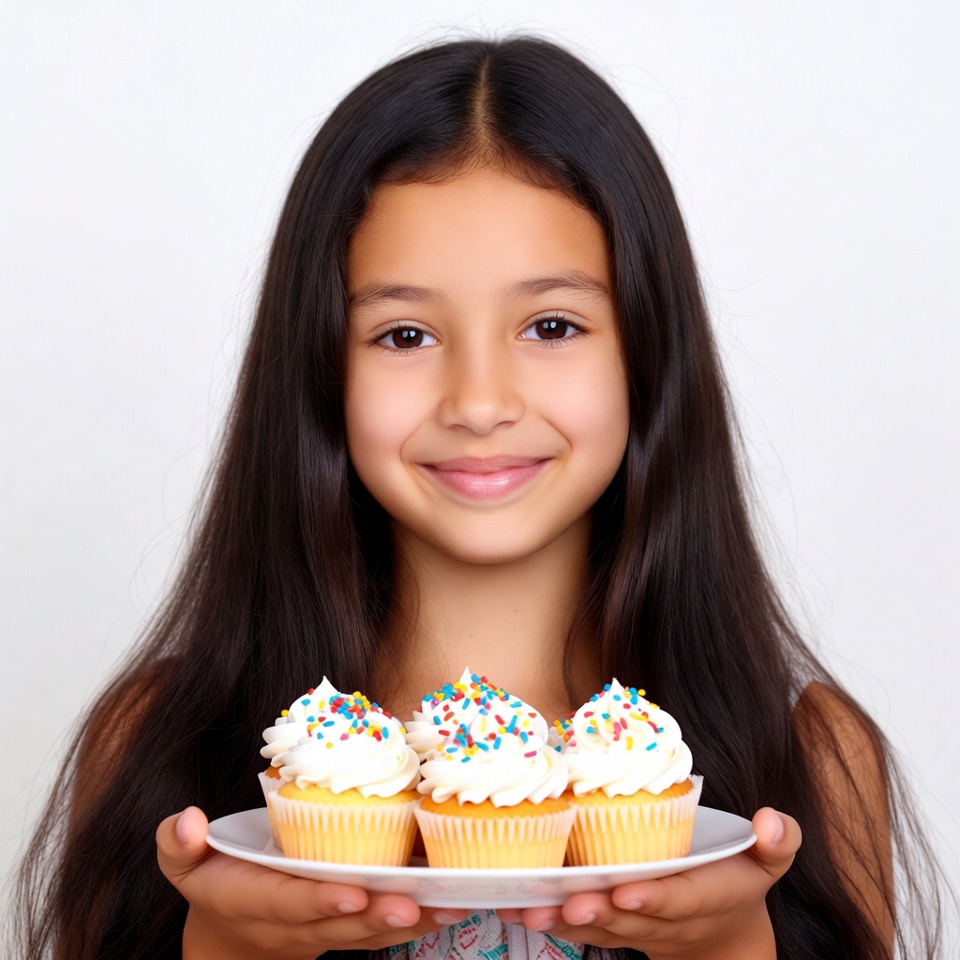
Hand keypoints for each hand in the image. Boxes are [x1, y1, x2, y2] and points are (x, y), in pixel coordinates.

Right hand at [157, 806, 467, 959]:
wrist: (230, 936)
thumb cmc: (212, 880)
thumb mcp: (183, 862)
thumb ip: (178, 843)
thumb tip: (185, 820)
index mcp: (251, 902)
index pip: (286, 903)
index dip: (318, 901)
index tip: (350, 892)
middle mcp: (291, 926)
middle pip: (337, 925)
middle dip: (375, 917)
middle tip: (412, 904)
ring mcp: (322, 934)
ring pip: (368, 934)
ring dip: (408, 923)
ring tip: (448, 905)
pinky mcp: (347, 931)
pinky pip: (382, 932)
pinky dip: (417, 921)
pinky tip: (451, 904)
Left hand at [498, 807, 799, 959]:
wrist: (725, 938)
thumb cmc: (741, 881)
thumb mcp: (770, 861)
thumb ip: (779, 841)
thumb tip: (771, 819)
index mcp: (707, 896)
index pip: (680, 899)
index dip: (655, 897)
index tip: (627, 890)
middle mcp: (668, 920)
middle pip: (630, 918)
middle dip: (598, 911)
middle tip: (568, 900)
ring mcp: (639, 929)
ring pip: (599, 928)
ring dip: (563, 920)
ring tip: (529, 909)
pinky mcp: (614, 929)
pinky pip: (580, 929)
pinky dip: (549, 919)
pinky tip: (515, 907)